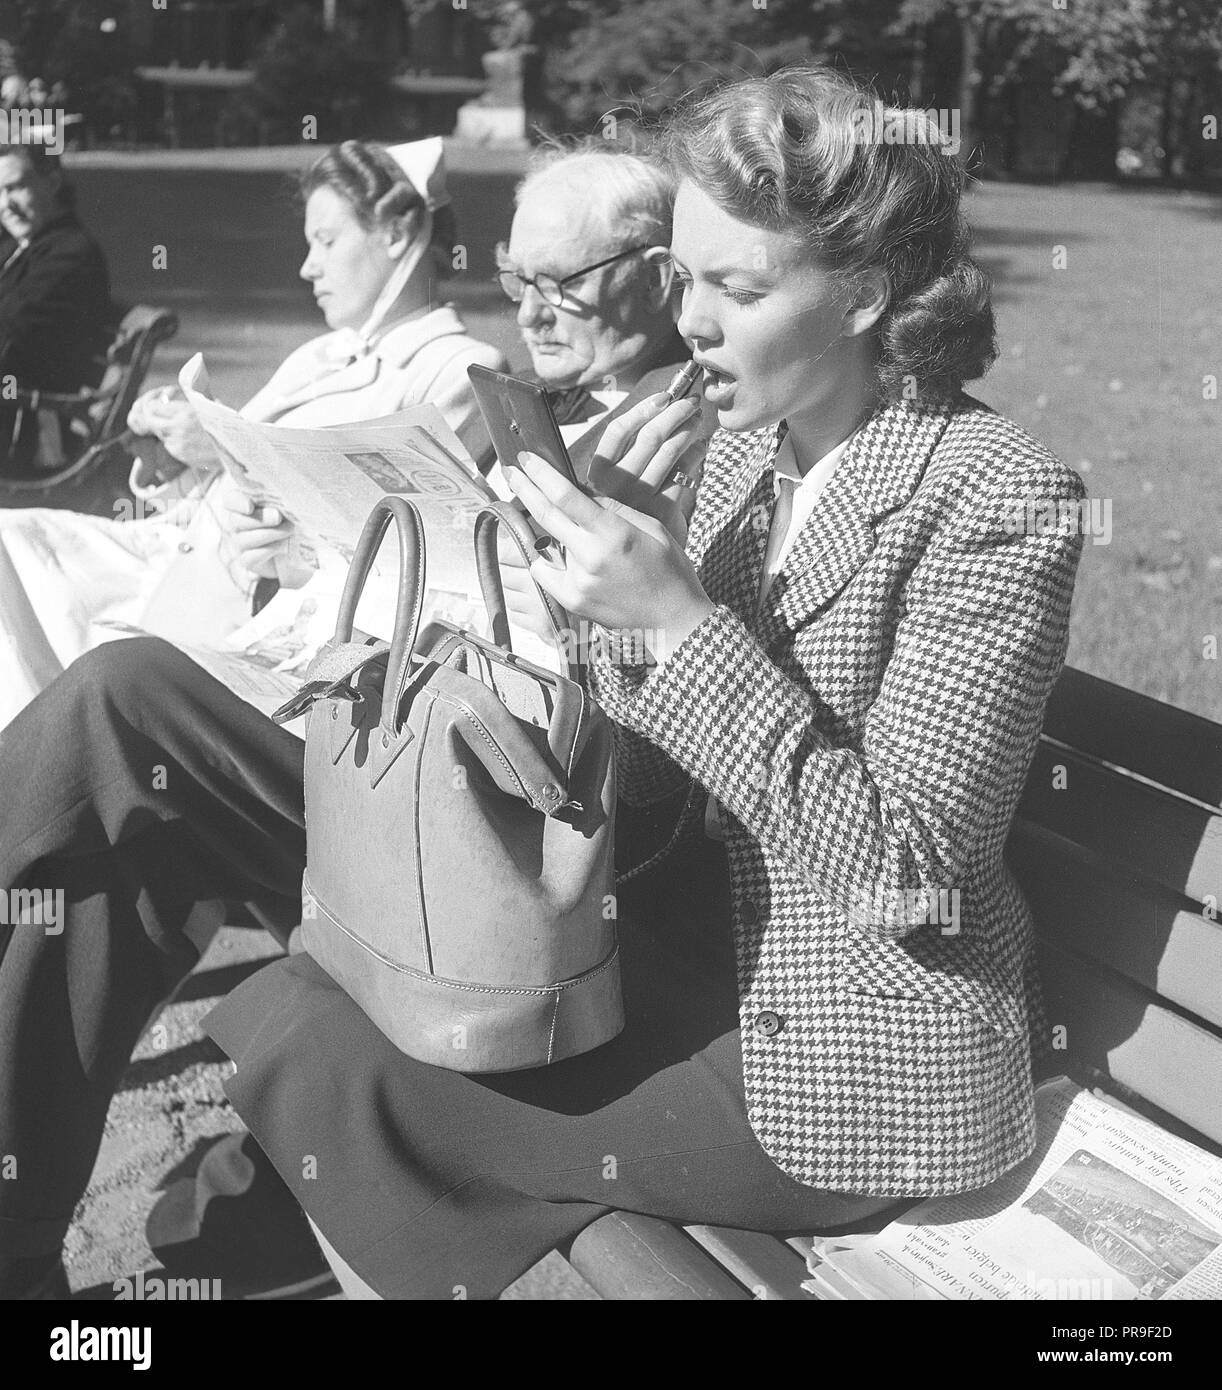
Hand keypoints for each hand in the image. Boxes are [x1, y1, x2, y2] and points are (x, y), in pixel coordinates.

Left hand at [126, 388, 217, 472]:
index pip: (153, 407)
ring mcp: (179, 444)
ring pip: (161, 435)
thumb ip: (190, 396)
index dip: (153, 405)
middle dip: (153, 418)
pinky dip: (174, 442)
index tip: (157, 405)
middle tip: (158, 416)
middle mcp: (179, 428)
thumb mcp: (208, 403)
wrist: (238, 448)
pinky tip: (188, 440)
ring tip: (181, 428)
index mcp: (186, 412)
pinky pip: (170, 446)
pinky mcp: (182, 456)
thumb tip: (173, 390)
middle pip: (151, 422)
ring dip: (165, 430)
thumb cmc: (226, 424)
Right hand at [219, 482, 309, 585]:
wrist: (301, 550)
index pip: (230, 500)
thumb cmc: (292, 520)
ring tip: (289, 529)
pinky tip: (284, 546)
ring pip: (243, 540)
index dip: (237, 502)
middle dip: (260, 518)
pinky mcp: (248, 560)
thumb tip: (288, 494)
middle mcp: (238, 524)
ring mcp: (241, 543)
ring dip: (268, 534)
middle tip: (278, 517)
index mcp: (243, 505)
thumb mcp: (288, 507)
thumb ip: (282, 500)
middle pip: (236, 520)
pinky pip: (250, 557)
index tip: (249, 507)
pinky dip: (268, 551)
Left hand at [507, 451, 715, 661]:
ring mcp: (578, 581)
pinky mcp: (572, 600)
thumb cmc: (668, 568)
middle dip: (524, 489)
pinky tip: (569, 564)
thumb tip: (578, 490)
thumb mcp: (649, 526)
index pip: (565, 496)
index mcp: (612, 532)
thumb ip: (611, 508)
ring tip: (570, 538)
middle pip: (544, 515)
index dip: (540, 474)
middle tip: (510, 472)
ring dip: (547, 533)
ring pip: (544, 545)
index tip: (524, 458)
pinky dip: (549, 562)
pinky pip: (545, 572)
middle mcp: (590, 556)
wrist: (673, 617)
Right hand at [585, 389, 712, 546]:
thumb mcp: (610, 494)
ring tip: (697, 416)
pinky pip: (683, 474)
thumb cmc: (622, 526)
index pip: (617, 432)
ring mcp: (639, 500)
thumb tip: (653, 418)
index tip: (662, 396)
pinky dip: (695, 454)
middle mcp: (615, 487)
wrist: (634, 570)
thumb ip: (622, 464)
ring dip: (687, 428)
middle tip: (689, 400)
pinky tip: (701, 445)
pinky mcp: (662, 512)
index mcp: (596, 478)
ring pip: (669, 452)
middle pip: (648, 436)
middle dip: (673, 411)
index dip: (640, 409)